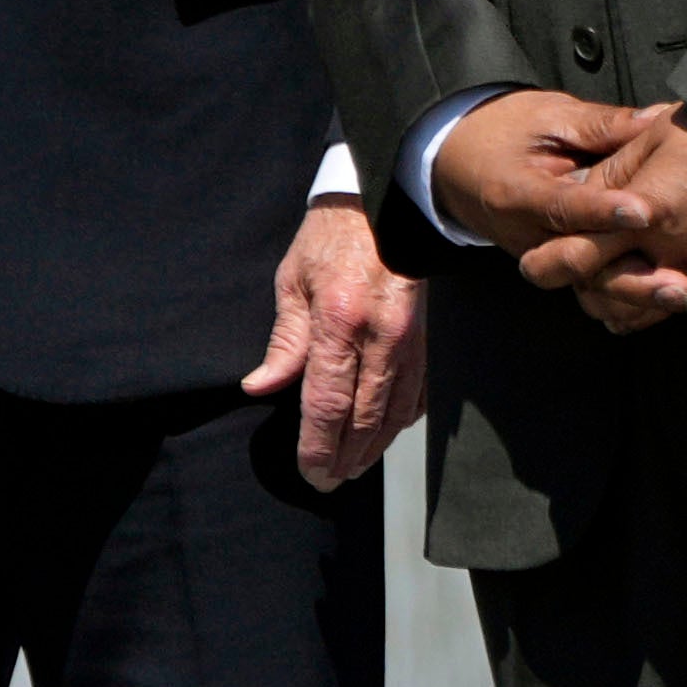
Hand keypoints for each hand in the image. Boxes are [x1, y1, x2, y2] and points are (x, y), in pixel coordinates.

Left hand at [240, 195, 428, 487]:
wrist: (386, 204)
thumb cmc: (329, 240)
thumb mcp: (291, 282)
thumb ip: (283, 341)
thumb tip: (261, 387)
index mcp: (340, 321)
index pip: (327, 402)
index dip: (318, 445)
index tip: (310, 472)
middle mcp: (382, 337)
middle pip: (365, 417)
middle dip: (346, 456)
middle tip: (328, 482)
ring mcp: (410, 341)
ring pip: (396, 411)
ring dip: (374, 446)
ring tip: (353, 468)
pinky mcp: (426, 340)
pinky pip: (416, 392)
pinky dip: (400, 420)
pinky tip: (384, 435)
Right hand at [431, 87, 668, 312]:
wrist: (461, 163)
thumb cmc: (505, 131)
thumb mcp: (548, 117)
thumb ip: (601, 124)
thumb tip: (657, 117)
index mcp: (515, 194)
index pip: (561, 207)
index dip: (602, 213)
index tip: (647, 211)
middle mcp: (528, 238)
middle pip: (583, 268)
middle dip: (634, 281)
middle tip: (681, 286)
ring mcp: (547, 258)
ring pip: (597, 288)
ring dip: (649, 297)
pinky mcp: (565, 267)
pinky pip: (604, 288)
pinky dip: (646, 299)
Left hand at [551, 104, 686, 332]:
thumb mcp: (656, 138)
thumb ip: (614, 173)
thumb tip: (582, 193)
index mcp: (645, 216)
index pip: (579, 255)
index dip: (550, 264)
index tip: (534, 265)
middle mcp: (676, 252)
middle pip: (613, 292)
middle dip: (588, 290)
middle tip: (576, 280)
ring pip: (655, 307)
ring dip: (631, 301)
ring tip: (614, 286)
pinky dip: (679, 290)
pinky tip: (671, 275)